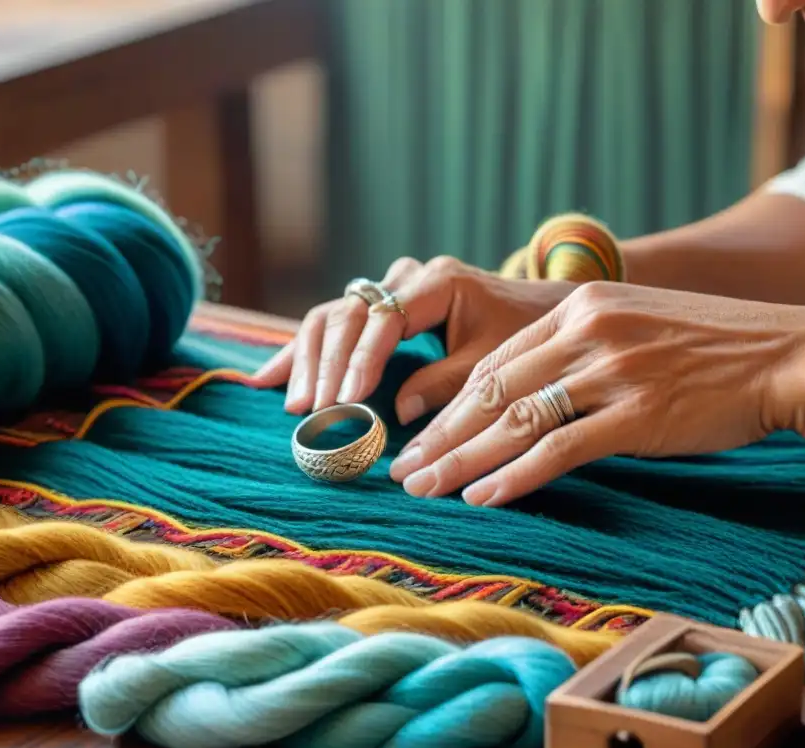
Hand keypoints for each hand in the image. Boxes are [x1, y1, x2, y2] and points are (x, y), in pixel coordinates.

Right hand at [253, 256, 577, 423]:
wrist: (536, 307)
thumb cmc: (520, 334)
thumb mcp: (492, 363)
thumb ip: (447, 383)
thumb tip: (398, 413)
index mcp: (438, 282)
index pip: (385, 317)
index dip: (362, 359)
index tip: (345, 399)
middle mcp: (406, 277)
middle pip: (347, 313)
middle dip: (327, 364)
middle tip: (314, 409)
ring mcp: (387, 288)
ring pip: (331, 315)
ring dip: (308, 360)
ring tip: (293, 406)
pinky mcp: (378, 307)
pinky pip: (331, 324)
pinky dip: (303, 352)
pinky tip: (268, 378)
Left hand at [390, 281, 804, 505]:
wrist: (786, 353)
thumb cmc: (707, 348)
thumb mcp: (632, 327)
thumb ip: (578, 351)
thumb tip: (526, 398)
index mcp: (577, 308)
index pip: (495, 363)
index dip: (449, 406)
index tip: (418, 436)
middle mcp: (586, 331)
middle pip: (492, 391)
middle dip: (440, 436)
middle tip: (402, 470)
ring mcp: (612, 371)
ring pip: (515, 421)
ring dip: (462, 460)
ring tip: (425, 489)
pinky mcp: (639, 413)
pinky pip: (560, 449)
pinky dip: (515, 476)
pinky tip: (483, 497)